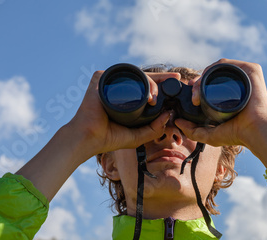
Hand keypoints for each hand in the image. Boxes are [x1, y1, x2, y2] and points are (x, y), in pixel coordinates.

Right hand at [66, 70, 183, 159]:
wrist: (89, 138)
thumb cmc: (109, 138)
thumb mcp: (137, 136)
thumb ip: (154, 128)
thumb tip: (168, 115)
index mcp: (126, 97)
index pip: (146, 87)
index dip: (162, 83)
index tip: (176, 81)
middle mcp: (118, 87)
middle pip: (143, 78)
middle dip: (162, 78)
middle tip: (175, 80)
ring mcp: (110, 82)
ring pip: (136, 75)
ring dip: (151, 82)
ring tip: (156, 98)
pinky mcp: (101, 77)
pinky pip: (123, 74)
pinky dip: (138, 80)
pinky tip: (147, 92)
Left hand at [175, 58, 266, 166]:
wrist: (254, 130)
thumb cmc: (237, 134)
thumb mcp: (210, 135)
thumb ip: (193, 131)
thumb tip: (177, 121)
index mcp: (232, 94)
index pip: (211, 84)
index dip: (198, 88)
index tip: (190, 97)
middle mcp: (239, 83)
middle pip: (212, 76)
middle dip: (197, 83)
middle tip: (192, 96)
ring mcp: (245, 75)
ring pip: (217, 69)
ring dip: (202, 77)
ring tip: (196, 91)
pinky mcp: (251, 70)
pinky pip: (226, 63)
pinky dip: (212, 67)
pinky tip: (204, 79)